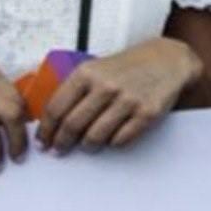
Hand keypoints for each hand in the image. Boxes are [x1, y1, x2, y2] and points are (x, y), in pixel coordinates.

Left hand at [38, 38, 201, 153]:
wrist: (167, 60)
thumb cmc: (128, 67)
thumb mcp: (97, 68)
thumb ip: (75, 91)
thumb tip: (51, 123)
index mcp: (88, 72)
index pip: (56, 108)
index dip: (46, 130)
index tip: (43, 142)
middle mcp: (106, 85)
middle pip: (72, 125)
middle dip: (62, 143)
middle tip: (60, 150)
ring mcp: (127, 100)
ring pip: (94, 137)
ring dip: (87, 146)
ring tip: (88, 145)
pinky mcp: (146, 113)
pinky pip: (120, 140)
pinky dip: (112, 143)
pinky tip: (112, 137)